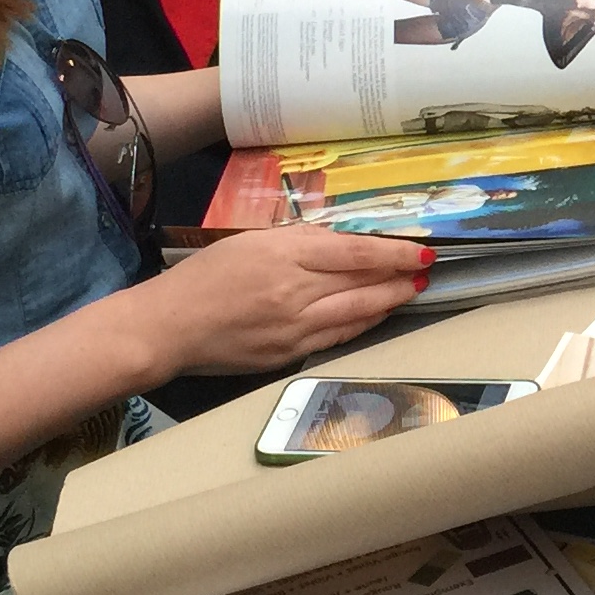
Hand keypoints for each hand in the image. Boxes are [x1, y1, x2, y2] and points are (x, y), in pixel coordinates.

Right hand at [130, 228, 428, 376]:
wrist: (168, 327)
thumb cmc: (204, 278)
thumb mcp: (251, 242)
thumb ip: (299, 241)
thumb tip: (342, 242)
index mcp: (285, 256)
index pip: (356, 253)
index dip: (395, 253)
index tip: (421, 251)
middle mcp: (296, 292)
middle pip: (363, 283)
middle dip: (401, 277)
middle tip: (426, 271)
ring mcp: (294, 328)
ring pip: (357, 313)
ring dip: (390, 301)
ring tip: (410, 291)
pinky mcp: (289, 353)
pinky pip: (337, 336)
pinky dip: (363, 324)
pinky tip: (376, 315)